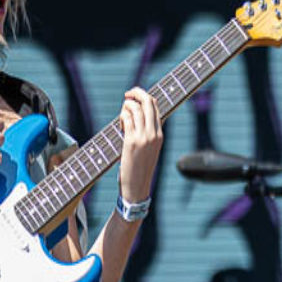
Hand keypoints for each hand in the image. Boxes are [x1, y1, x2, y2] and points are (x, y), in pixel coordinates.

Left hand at [117, 87, 162, 202]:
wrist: (136, 188)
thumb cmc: (139, 170)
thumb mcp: (149, 151)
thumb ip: (146, 134)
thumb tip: (135, 117)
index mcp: (160, 135)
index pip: (156, 106)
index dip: (144, 97)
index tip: (134, 97)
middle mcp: (154, 134)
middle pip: (148, 101)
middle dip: (136, 92)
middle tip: (126, 95)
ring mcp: (144, 137)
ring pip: (135, 107)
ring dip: (126, 106)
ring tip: (122, 118)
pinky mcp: (131, 142)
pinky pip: (126, 118)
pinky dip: (121, 116)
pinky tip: (120, 125)